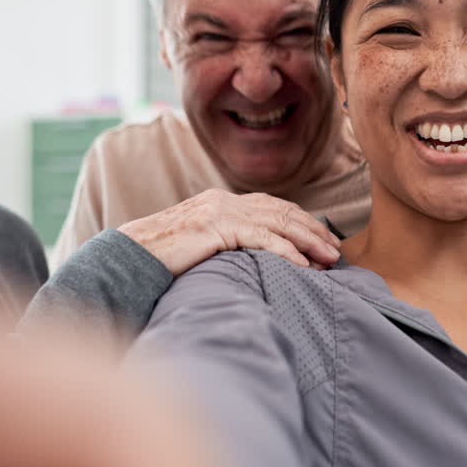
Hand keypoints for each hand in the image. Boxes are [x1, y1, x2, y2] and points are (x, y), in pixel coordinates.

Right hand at [118, 189, 341, 275]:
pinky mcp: (216, 227)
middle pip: (282, 212)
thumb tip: (254, 258)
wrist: (130, 254)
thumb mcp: (201, 243)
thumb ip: (226, 241)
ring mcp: (220, 211)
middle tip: (336, 250)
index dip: (303, 221)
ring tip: (329, 259)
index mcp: (223, 202)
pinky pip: (260, 239)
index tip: (324, 238)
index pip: (274, 207)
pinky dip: (286, 252)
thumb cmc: (162, 256)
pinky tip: (303, 266)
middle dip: (313, 231)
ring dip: (308, 242)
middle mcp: (225, 201)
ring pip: (277, 223)